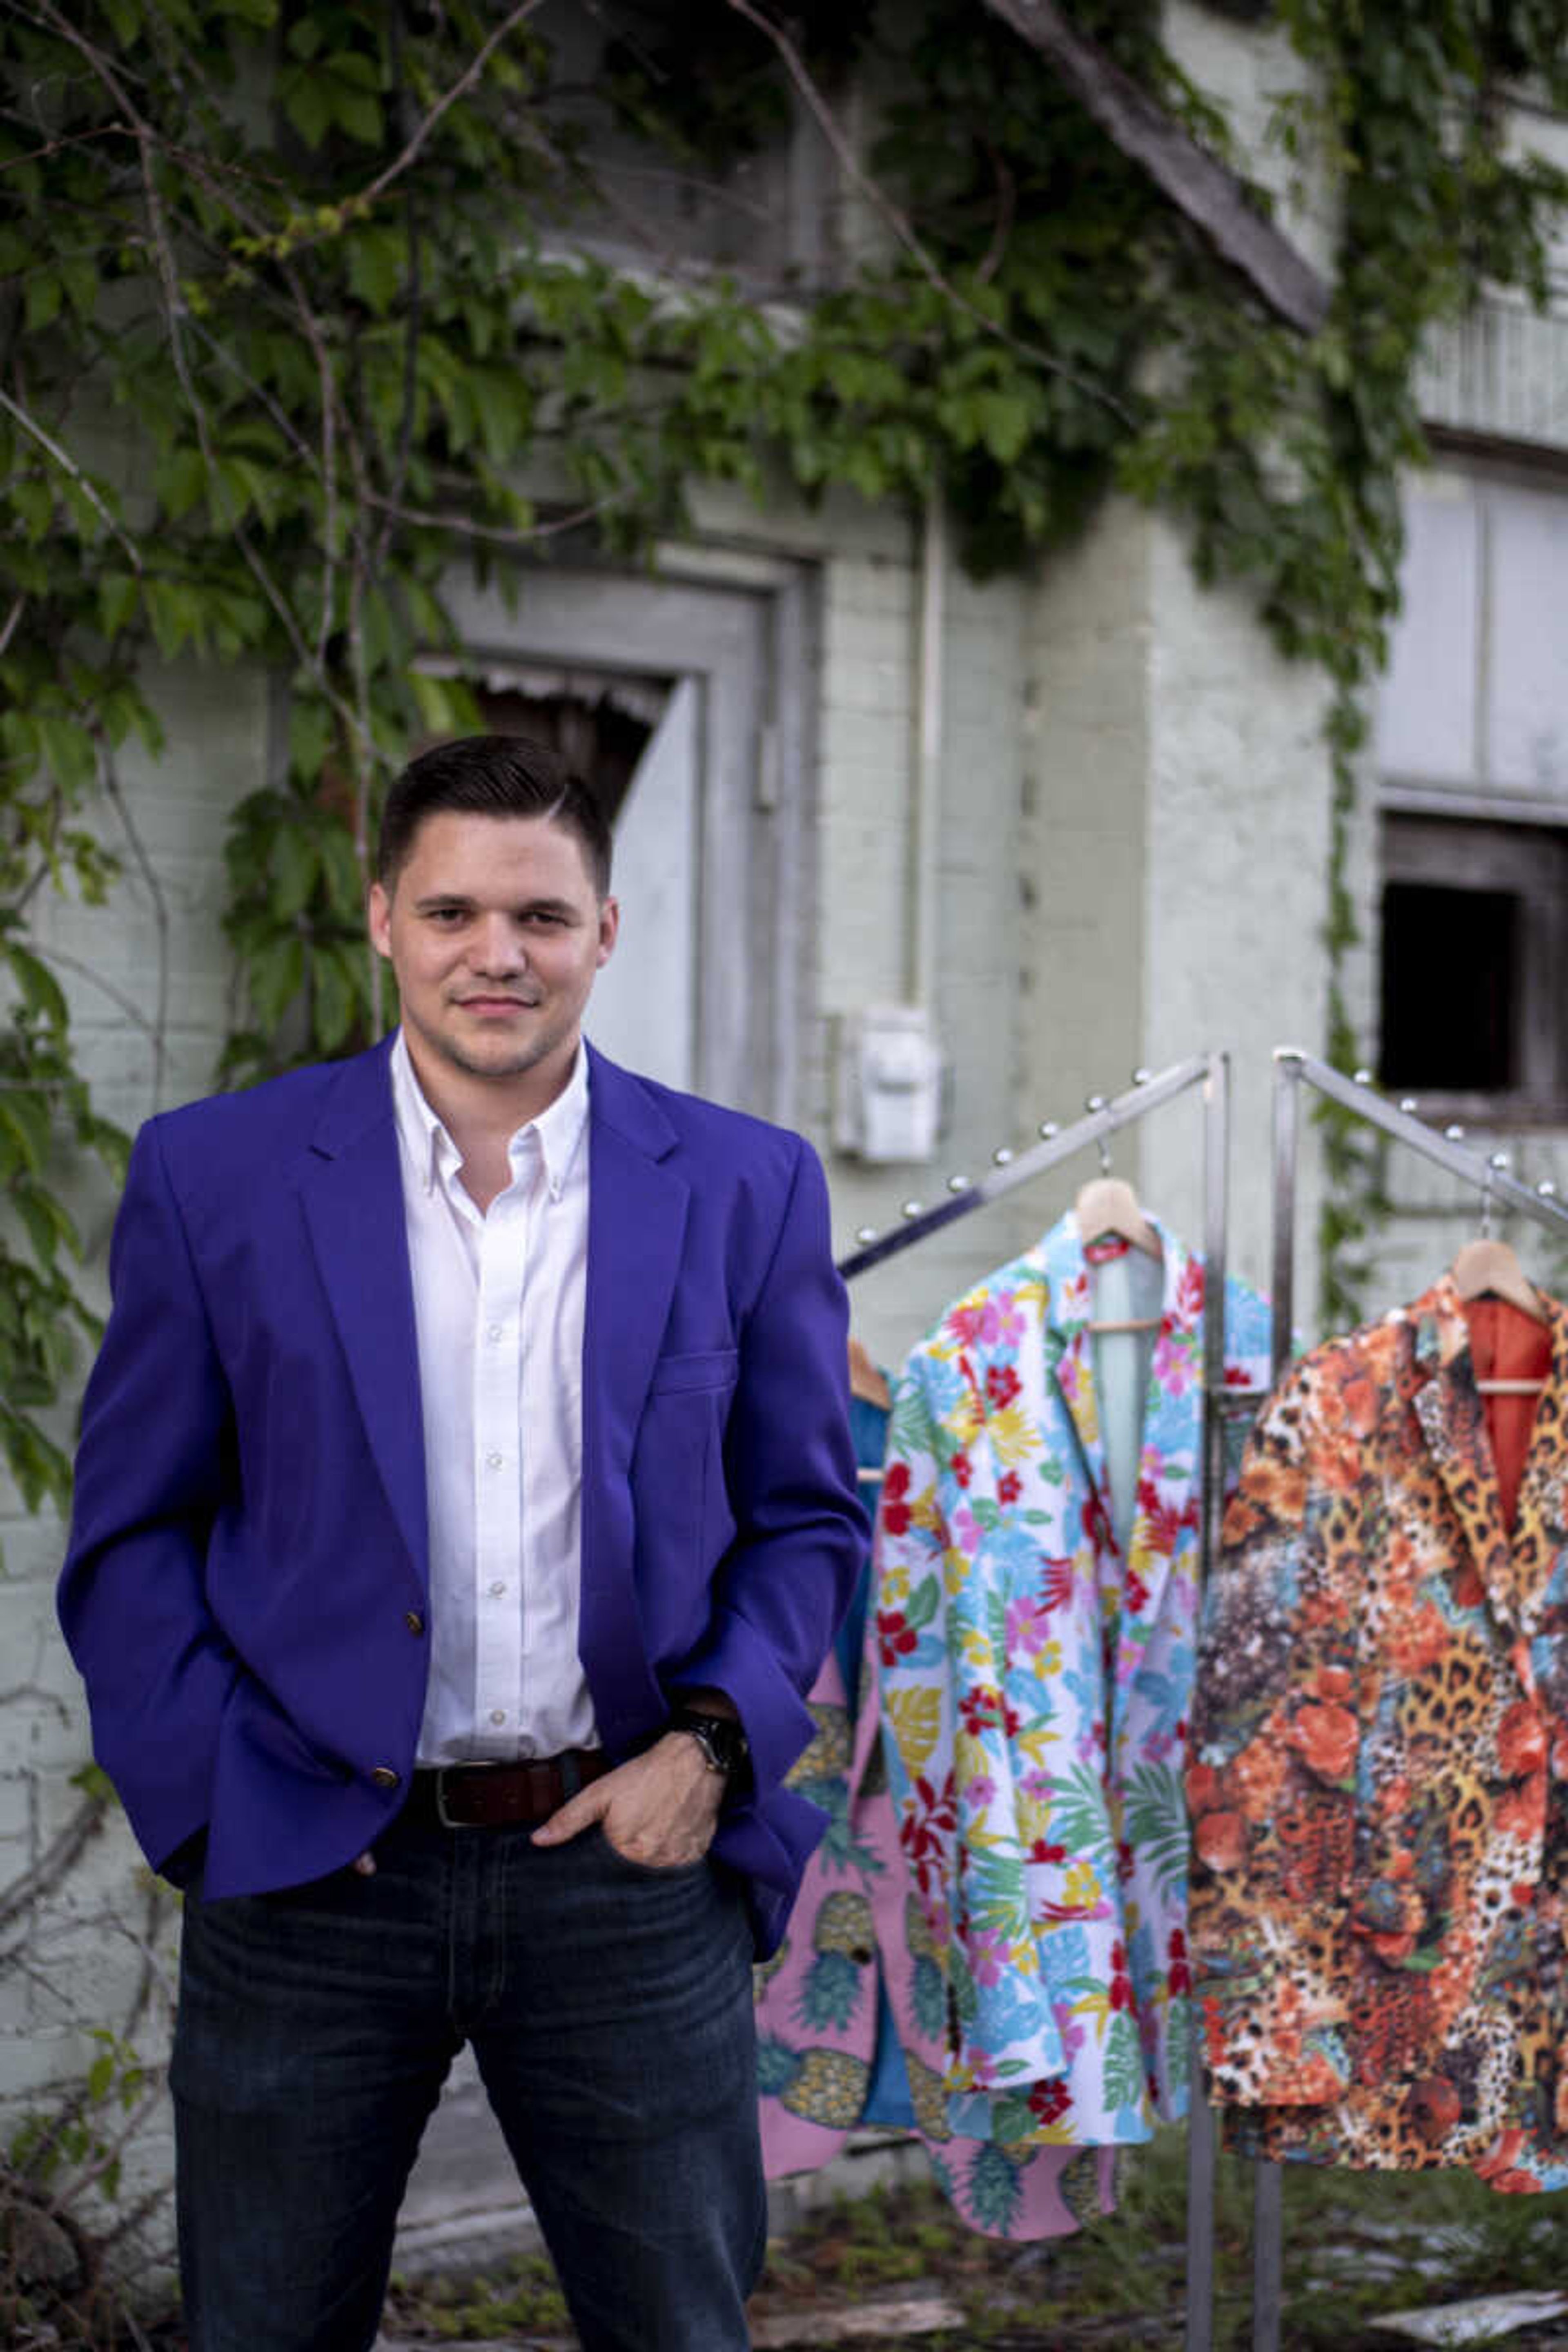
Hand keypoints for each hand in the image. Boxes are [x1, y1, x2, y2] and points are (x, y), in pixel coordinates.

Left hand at [531, 1734, 724, 1865]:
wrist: (694, 1760)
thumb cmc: (647, 1774)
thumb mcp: (601, 1791)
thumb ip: (569, 1818)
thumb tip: (538, 1840)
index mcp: (626, 1850)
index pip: (605, 1874)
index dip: (602, 1863)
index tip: (606, 1848)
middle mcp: (653, 1862)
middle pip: (631, 1877)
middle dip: (625, 1864)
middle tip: (629, 1838)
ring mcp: (677, 1861)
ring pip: (655, 1875)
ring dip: (648, 1863)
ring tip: (648, 1837)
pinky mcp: (695, 1855)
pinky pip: (677, 1868)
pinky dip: (670, 1858)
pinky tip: (666, 1838)